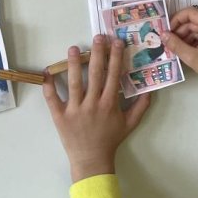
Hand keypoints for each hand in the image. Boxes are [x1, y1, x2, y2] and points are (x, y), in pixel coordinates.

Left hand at [44, 34, 151, 181]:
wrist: (92, 160)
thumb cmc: (111, 140)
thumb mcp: (130, 124)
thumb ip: (141, 106)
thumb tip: (150, 90)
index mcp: (109, 103)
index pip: (113, 75)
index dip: (115, 57)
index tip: (116, 42)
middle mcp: (92, 103)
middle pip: (95, 73)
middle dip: (97, 53)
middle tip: (98, 37)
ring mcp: (75, 109)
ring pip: (73, 82)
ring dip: (73, 63)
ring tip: (73, 48)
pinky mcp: (60, 115)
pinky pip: (52, 98)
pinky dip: (49, 85)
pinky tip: (47, 71)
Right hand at [164, 8, 197, 110]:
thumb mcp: (192, 58)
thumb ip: (176, 45)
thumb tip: (162, 34)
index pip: (190, 13)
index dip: (176, 20)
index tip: (167, 31)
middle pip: (193, 21)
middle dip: (179, 31)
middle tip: (169, 43)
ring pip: (196, 28)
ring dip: (185, 37)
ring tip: (176, 49)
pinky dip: (193, 41)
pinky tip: (186, 51)